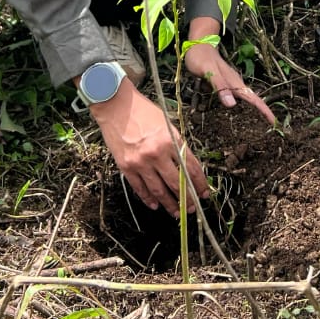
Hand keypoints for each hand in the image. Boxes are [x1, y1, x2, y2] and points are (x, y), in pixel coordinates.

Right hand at [90, 81, 208, 215]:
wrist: (115, 105)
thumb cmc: (142, 111)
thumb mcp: (167, 123)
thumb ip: (177, 144)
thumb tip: (187, 166)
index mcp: (171, 140)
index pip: (191, 168)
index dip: (200, 183)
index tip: (204, 193)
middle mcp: (157, 153)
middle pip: (177, 183)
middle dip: (187, 199)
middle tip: (193, 209)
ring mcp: (140, 162)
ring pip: (159, 190)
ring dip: (169, 204)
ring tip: (176, 213)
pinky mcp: (126, 166)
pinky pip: (139, 188)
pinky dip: (147, 199)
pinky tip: (155, 205)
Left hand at [183, 41, 275, 125]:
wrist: (198, 45)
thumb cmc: (201, 57)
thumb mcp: (208, 71)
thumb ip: (219, 85)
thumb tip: (232, 105)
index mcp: (235, 82)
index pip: (254, 99)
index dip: (264, 111)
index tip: (274, 122)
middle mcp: (235, 84)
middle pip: (253, 102)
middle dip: (263, 114)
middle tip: (272, 130)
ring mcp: (231, 85)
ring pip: (245, 102)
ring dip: (253, 113)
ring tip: (259, 127)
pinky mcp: (224, 86)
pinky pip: (235, 99)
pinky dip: (240, 108)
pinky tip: (238, 116)